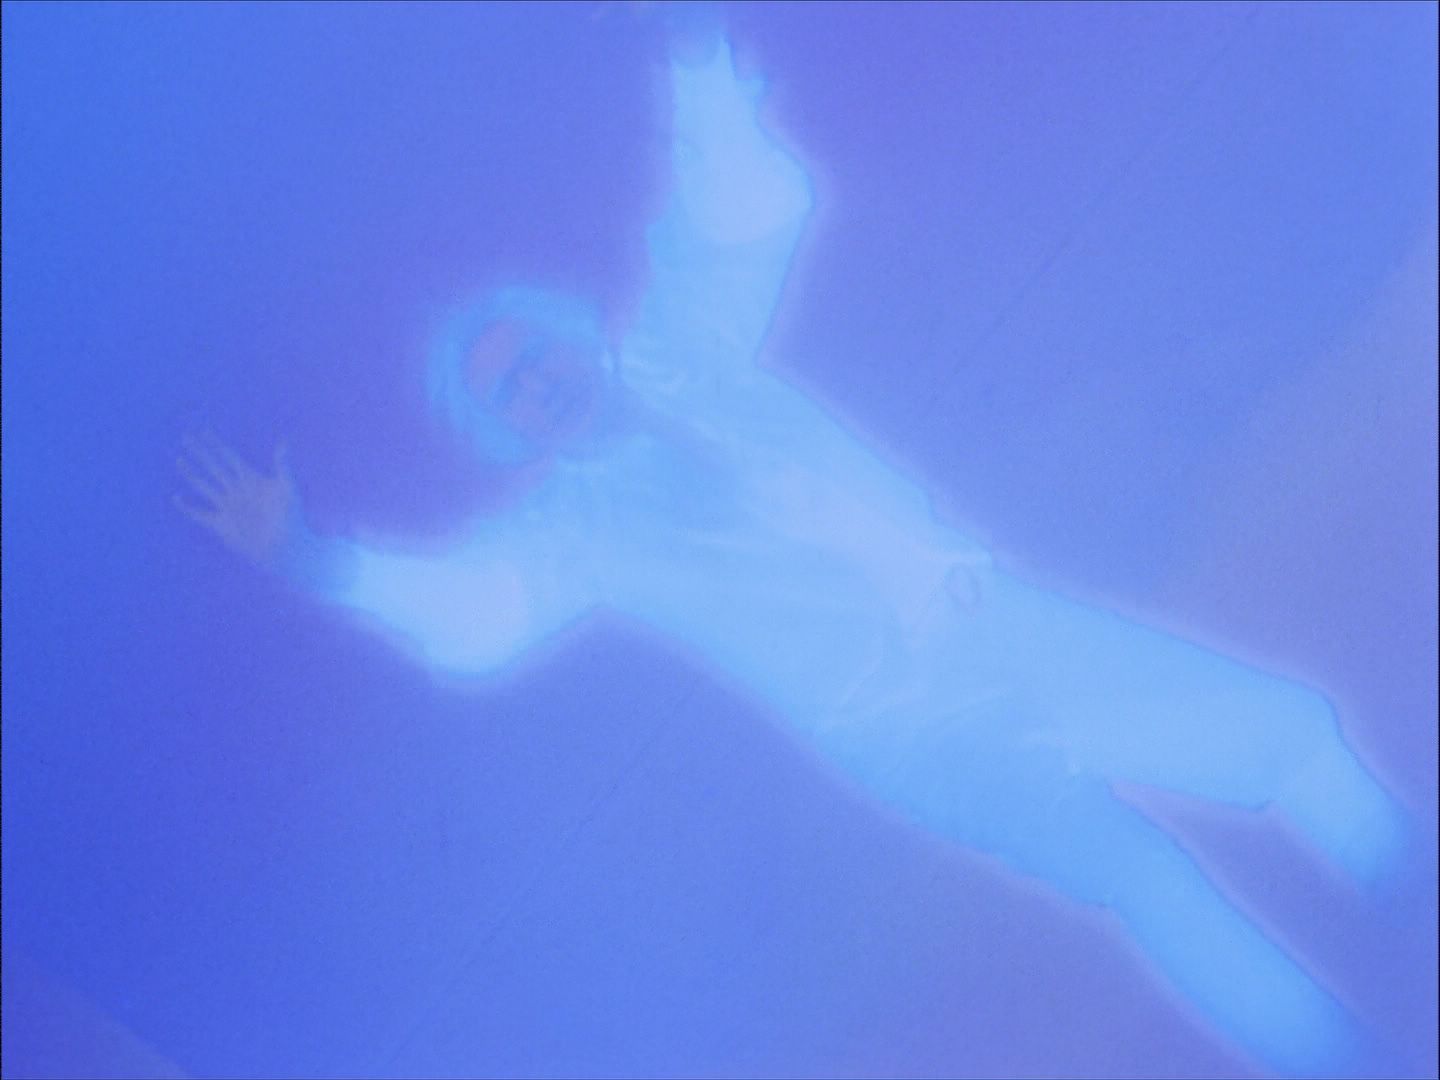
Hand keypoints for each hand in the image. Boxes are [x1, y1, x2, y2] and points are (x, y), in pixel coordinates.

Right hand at [175, 434, 296, 566]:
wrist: (285, 547)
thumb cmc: (292, 518)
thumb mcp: (288, 489)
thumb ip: (282, 467)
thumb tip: (282, 443)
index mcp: (251, 480)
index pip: (229, 457)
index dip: (216, 444)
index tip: (203, 431)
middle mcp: (237, 490)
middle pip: (213, 466)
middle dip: (200, 452)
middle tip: (185, 438)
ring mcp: (228, 506)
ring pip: (204, 485)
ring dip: (191, 473)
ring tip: (179, 460)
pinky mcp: (221, 524)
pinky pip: (199, 513)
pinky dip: (188, 506)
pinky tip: (177, 497)